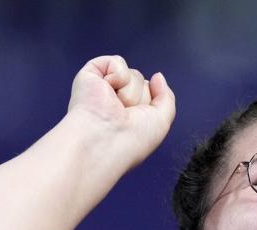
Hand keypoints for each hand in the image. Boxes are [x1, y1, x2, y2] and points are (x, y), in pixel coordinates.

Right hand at [67, 55, 176, 170]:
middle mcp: (115, 101)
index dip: (150, 105)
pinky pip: (117, 62)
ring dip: (130, 93)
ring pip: (133, 74)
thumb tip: (158, 76)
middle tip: (125, 115)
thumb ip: (166, 97)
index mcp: (129, 114)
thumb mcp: (161, 121)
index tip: (139, 124)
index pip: (150, 94)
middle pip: (143, 83)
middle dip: (142, 98)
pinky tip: (107, 93)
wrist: (105, 140)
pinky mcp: (90, 75)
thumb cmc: (130, 140)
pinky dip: (118, 77)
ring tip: (116, 107)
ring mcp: (103, 88)